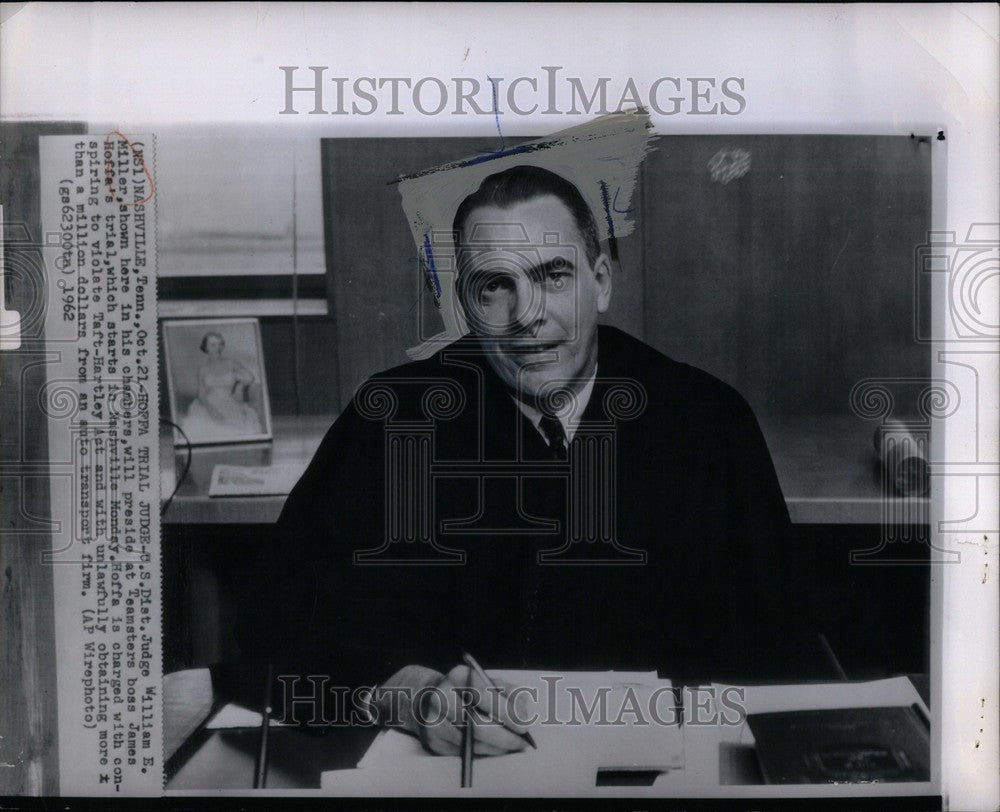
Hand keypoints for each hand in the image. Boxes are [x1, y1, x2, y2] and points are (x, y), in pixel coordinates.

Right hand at [416, 664, 530, 755]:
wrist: (430, 698)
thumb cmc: (468, 691)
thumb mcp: (488, 682)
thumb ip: (509, 692)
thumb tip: (524, 712)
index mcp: (458, 676)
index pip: (485, 695)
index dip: (507, 712)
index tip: (524, 725)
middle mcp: (441, 696)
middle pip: (477, 725)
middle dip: (505, 737)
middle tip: (522, 742)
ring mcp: (433, 720)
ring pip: (472, 742)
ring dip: (496, 748)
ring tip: (511, 745)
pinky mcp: (433, 740)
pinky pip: (464, 752)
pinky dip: (483, 752)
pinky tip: (493, 747)